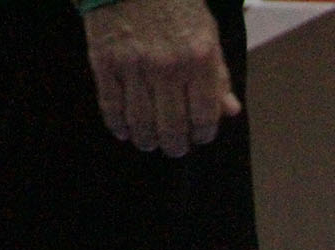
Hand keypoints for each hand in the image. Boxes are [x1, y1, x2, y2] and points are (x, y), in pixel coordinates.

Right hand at [83, 0, 240, 157]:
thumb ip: (218, 74)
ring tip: (149, 143)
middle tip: (174, 149)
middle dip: (175, 145)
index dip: (203, 134)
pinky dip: (117, 123)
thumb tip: (230, 111)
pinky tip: (123, 131)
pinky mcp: (104, 60)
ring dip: (146, 140)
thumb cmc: (173, 1)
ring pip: (140, 121)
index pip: (205, 115)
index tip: (200, 137)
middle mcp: (168, 66)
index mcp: (199, 59)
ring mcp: (134, 65)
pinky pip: (110, 103)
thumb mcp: (207, 33)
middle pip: (172, 125)